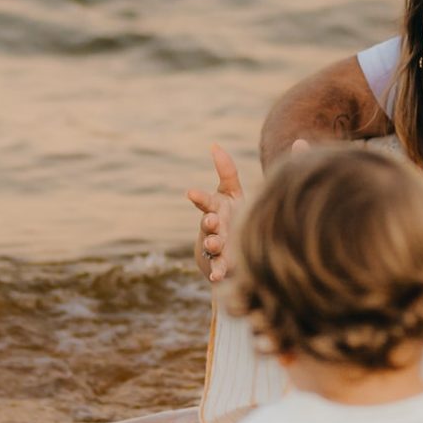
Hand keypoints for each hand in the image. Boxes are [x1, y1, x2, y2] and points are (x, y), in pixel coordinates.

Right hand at [185, 143, 244, 283]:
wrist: (230, 247)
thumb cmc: (232, 215)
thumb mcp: (231, 193)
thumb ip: (226, 171)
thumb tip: (214, 144)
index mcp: (215, 208)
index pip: (206, 201)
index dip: (199, 197)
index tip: (190, 193)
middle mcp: (213, 227)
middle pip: (208, 224)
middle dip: (208, 222)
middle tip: (210, 220)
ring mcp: (216, 246)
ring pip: (211, 245)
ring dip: (212, 244)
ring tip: (215, 243)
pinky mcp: (222, 264)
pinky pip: (217, 269)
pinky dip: (216, 273)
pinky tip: (217, 278)